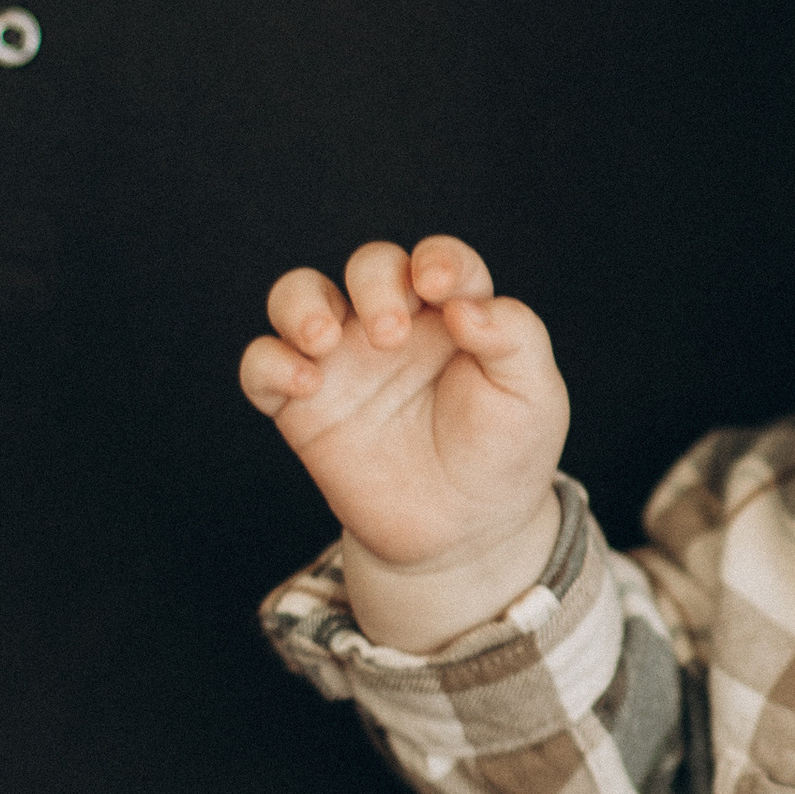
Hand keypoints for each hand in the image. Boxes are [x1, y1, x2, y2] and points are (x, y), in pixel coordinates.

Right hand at [242, 235, 567, 649]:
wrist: (462, 534)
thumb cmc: (503, 454)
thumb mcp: (533, 395)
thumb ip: (515, 337)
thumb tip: (464, 306)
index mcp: (452, 313)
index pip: (438, 260)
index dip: (437, 260)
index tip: (438, 287)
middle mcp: (394, 325)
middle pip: (368, 266)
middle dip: (373, 282)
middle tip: (392, 337)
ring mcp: (344, 362)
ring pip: (298, 296)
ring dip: (302, 303)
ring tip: (324, 339)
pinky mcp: (303, 407)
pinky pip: (261, 365)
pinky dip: (269, 361)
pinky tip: (305, 382)